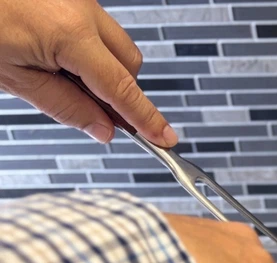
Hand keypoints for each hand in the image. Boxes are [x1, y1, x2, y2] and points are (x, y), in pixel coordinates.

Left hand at [0, 0, 175, 146]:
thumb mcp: (13, 78)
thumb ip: (65, 107)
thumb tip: (102, 129)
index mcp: (70, 33)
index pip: (122, 88)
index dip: (146, 118)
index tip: (164, 138)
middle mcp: (81, 8)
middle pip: (130, 64)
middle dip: (120, 91)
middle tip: (94, 113)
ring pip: (114, 44)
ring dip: (101, 68)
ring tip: (58, 75)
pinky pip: (94, 26)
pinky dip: (85, 48)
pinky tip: (52, 54)